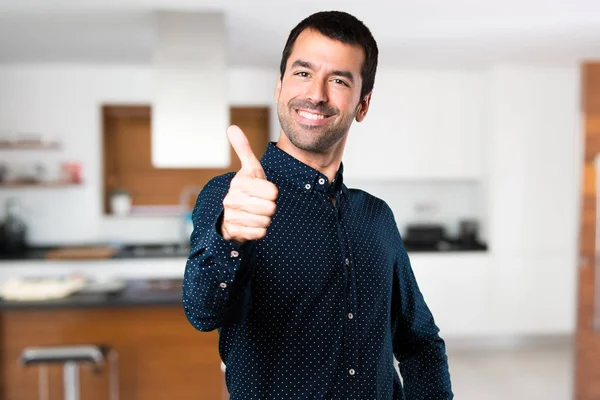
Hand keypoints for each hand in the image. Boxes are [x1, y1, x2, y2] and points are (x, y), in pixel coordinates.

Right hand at [221, 125, 277, 242]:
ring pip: (265, 221)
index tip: (264, 191)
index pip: (272, 191)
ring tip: (256, 213)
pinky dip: (260, 230)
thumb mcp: (249, 169)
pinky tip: (252, 223)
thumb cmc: (247, 189)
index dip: (273, 193)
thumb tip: (232, 127)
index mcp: (239, 182)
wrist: (232, 213)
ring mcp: (231, 216)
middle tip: (261, 203)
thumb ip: (243, 149)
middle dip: (270, 207)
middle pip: (270, 208)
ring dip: (265, 218)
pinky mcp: (234, 231)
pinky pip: (260, 233)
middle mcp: (232, 199)